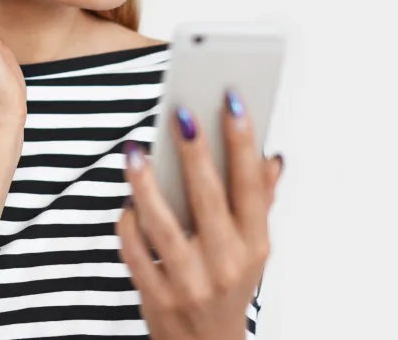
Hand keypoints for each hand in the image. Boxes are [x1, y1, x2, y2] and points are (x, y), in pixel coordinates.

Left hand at [116, 90, 283, 339]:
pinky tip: (125, 199)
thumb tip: (272, 158)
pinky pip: (135, 251)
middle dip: (195, 154)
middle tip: (181, 113)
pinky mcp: (156, 296)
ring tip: (136, 151)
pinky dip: (128, 223)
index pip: (251, 186)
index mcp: (255, 245)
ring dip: (147, 185)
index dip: (242, 142)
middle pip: (208, 199)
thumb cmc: (228, 285)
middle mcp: (226, 264)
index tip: (231, 101)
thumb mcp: (253, 250)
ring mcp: (190, 282)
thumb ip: (260, 203)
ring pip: (162, 224)